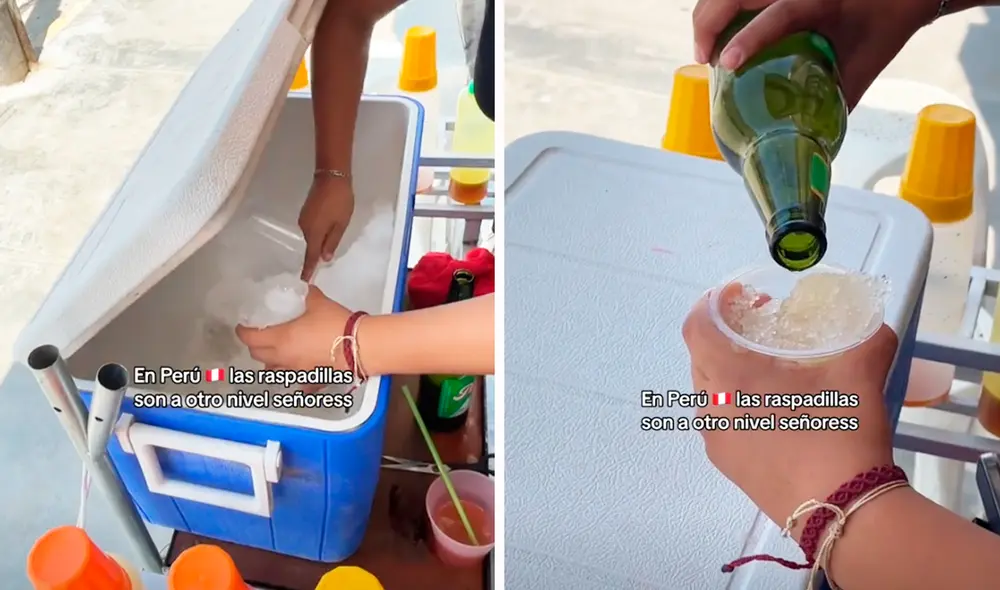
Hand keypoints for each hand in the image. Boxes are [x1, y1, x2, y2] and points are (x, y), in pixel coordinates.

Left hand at [235, 286, 351, 392]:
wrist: (359, 345)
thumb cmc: (336, 324)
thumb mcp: (318, 302)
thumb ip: (305, 295)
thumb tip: (302, 290)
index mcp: (281, 339)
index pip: (250, 338)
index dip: (243, 331)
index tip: (243, 325)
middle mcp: (285, 358)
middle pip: (258, 356)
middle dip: (255, 345)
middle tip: (260, 335)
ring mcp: (297, 371)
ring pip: (273, 370)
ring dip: (270, 361)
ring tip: (277, 351)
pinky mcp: (312, 379)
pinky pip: (297, 382)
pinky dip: (294, 378)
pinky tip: (299, 372)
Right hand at [298, 175, 354, 281]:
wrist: (331, 177)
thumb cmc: (340, 202)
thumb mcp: (341, 224)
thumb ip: (332, 242)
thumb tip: (324, 259)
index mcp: (314, 233)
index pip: (311, 256)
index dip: (308, 269)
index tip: (304, 281)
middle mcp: (304, 228)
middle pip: (312, 246)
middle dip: (318, 253)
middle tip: (328, 258)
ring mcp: (303, 219)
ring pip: (312, 236)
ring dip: (320, 240)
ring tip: (331, 238)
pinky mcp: (305, 212)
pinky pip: (311, 228)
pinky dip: (318, 231)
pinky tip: (327, 228)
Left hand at [682, 284, 897, 537]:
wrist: (843, 513)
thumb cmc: (839, 434)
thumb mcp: (860, 375)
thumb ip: (867, 339)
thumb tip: (874, 327)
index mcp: (727, 379)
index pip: (696, 327)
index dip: (712, 303)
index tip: (740, 295)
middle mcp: (710, 408)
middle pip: (700, 357)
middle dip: (724, 334)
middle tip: (760, 325)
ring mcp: (716, 442)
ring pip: (709, 391)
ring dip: (730, 370)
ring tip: (770, 367)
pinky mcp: (729, 468)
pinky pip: (721, 421)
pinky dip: (736, 402)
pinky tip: (775, 408)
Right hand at [692, 0, 936, 107]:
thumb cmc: (884, 24)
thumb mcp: (864, 63)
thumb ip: (836, 96)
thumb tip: (813, 138)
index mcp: (819, 3)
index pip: (776, 14)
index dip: (747, 38)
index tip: (728, 64)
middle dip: (706, 25)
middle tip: (705, 60)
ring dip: (707, 15)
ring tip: (706, 47)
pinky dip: (719, 9)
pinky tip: (719, 31)